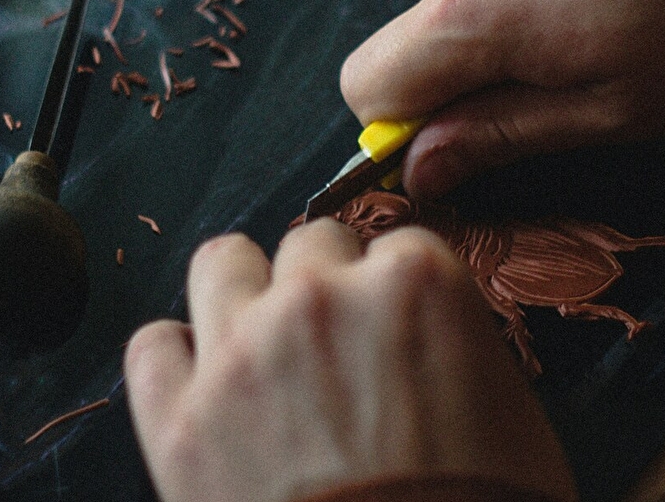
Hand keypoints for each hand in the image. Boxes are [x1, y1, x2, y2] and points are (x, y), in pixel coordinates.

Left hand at [124, 221, 577, 501]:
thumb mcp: (513, 418)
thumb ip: (456, 347)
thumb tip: (427, 344)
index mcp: (415, 284)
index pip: (399, 245)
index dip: (397, 293)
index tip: (396, 331)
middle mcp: (319, 298)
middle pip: (310, 244)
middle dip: (326, 287)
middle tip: (337, 349)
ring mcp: (239, 354)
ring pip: (222, 263)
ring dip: (244, 294)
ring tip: (261, 344)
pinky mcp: (177, 421)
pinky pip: (151, 347)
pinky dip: (175, 362)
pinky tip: (202, 390)